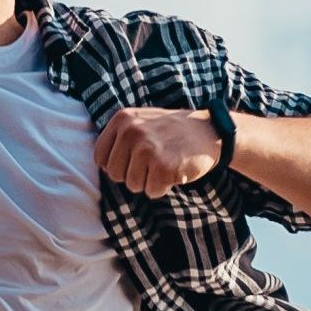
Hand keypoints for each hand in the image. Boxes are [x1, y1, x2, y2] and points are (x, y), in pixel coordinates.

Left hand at [93, 107, 222, 198]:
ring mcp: (147, 148)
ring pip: (133, 185)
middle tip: (153, 162)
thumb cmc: (171, 132)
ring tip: (165, 163)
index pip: (101, 157)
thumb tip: (102, 165)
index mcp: (122, 119)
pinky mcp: (163, 166)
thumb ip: (118, 138)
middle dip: (133, 175)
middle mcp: (132, 131)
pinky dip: (163, 187)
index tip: (134, 159)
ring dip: (150, 181)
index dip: (117, 165)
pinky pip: (152, 191)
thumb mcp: (140, 122)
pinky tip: (174, 170)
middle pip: (115, 175)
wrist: (209, 131)